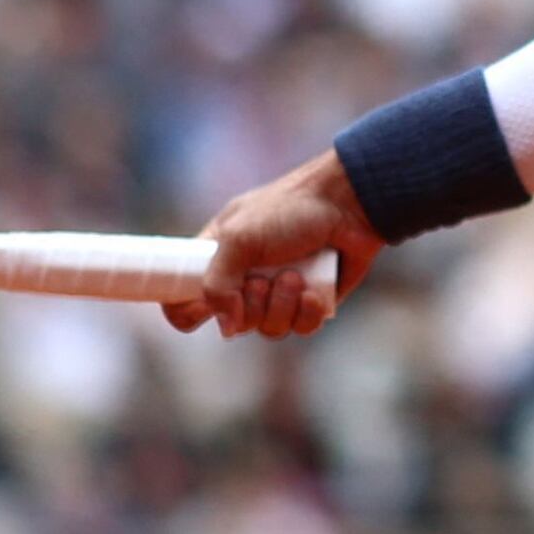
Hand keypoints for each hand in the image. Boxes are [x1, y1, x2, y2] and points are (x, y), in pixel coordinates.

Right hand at [168, 148, 383, 340]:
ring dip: (281, 305)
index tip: (201, 310)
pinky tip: (314, 291)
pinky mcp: (312, 302)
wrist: (350, 204)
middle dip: (251, 305)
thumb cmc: (290, 210)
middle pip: (232, 323)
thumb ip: (217, 284)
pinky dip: (306, 312)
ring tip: (295, 276)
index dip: (187, 310)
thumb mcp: (239, 238)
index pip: (184, 297)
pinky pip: (301, 328)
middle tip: (264, 279)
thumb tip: (226, 328)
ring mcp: (280, 292)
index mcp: (219, 256)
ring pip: (268, 328)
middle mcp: (246, 278)